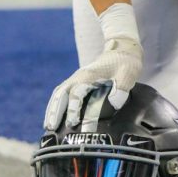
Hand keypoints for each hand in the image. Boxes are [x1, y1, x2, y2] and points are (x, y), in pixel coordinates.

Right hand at [44, 3, 142, 129]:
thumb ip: (122, 88)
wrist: (123, 48)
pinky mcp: (79, 81)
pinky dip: (56, 104)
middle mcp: (79, 76)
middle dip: (55, 110)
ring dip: (52, 108)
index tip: (72, 123)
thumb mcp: (129, 73)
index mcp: (90, 75)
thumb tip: (113, 103)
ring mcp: (77, 78)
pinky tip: (55, 117)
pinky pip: (62, 93)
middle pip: (61, 93)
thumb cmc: (126, 62)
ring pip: (59, 93)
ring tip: (48, 126)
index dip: (73, 108)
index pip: (76, 93)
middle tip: (50, 128)